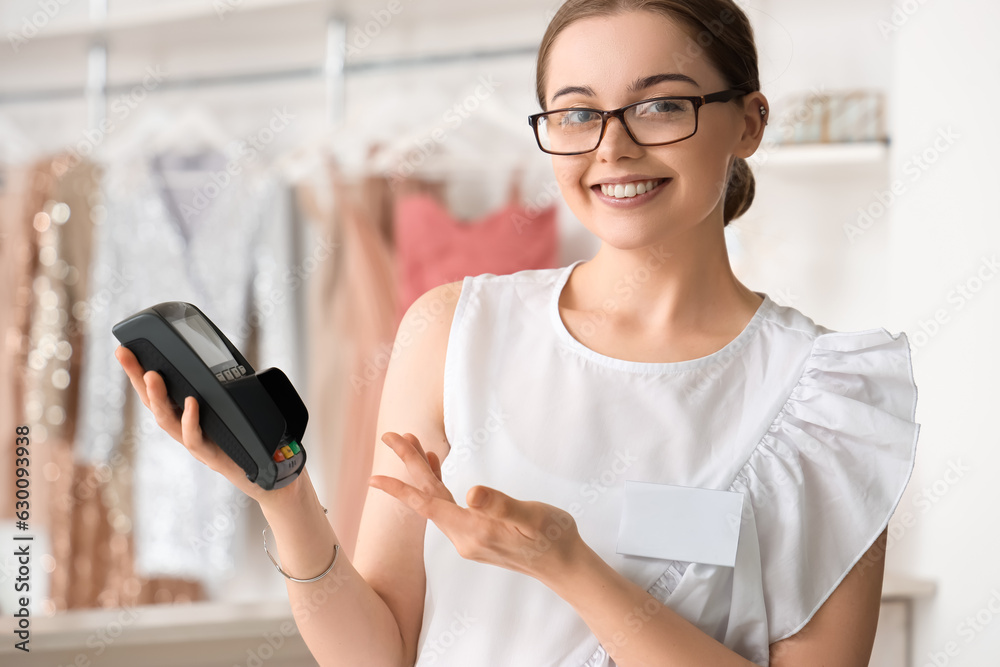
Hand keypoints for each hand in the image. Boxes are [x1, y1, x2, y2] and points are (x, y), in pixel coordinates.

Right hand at [114, 345, 294, 504]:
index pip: (156, 391)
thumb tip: (223, 352)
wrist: (268, 474)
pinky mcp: (211, 455)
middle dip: (137, 378)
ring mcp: (195, 443)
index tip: (123, 348)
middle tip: (125, 354)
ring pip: (167, 421)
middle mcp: (184, 429)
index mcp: (186, 415)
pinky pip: (194, 438)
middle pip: (152, 403)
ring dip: (158, 397)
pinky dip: (190, 420)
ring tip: (152, 375)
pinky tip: (191, 403)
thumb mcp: (235, 404)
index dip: (138, 371)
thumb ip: (225, 384)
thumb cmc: (249, 437)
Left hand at [369, 431, 582, 581]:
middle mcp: (465, 538)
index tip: (375, 477)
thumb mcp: (533, 517)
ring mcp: (469, 539)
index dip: (401, 489)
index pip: (429, 506)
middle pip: (428, 498)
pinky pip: (448, 507)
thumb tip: (471, 493)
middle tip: (392, 436)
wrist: (565, 566)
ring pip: (436, 501)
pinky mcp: (476, 535)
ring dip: (423, 473)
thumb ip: (502, 505)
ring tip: (412, 442)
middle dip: (409, 466)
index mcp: (475, 531)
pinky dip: (438, 485)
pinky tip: (437, 467)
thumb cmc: (554, 537)